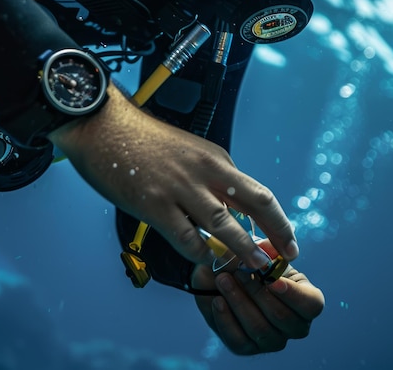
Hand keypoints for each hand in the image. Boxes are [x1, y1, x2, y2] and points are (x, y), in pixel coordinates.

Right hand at [49, 82, 297, 268]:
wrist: (104, 125)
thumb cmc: (142, 139)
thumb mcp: (188, 149)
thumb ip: (208, 175)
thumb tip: (225, 206)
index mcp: (215, 158)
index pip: (257, 191)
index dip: (276, 218)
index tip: (284, 237)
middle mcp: (206, 170)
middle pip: (256, 203)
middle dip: (277, 230)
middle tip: (288, 254)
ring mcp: (181, 187)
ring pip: (225, 225)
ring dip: (244, 250)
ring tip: (256, 267)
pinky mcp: (155, 203)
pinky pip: (187, 238)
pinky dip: (201, 254)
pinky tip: (207, 262)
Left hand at [192, 240, 324, 354]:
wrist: (224, 272)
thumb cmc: (250, 260)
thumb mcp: (259, 249)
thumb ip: (266, 248)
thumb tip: (267, 248)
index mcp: (305, 299)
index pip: (311, 305)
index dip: (293, 295)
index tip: (272, 280)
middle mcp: (293, 325)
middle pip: (283, 318)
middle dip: (258, 292)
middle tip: (239, 271)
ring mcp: (271, 339)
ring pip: (260, 330)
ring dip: (239, 302)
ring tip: (223, 280)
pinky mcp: (247, 346)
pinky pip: (238, 340)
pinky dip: (226, 319)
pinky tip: (217, 300)